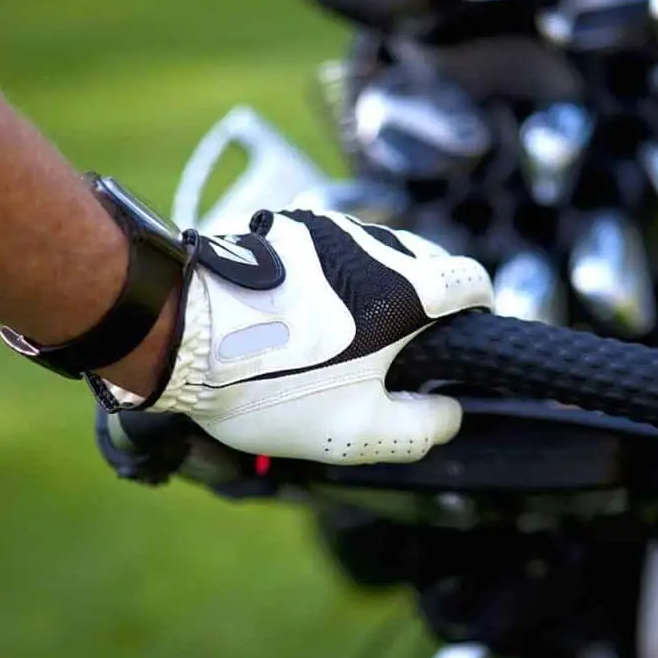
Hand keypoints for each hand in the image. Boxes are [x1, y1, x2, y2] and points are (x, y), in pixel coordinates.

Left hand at [109, 209, 492, 463]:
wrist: (177, 337)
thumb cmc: (271, 385)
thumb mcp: (356, 432)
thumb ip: (420, 427)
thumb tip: (450, 411)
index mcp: (404, 290)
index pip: (472, 279)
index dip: (479, 307)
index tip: (466, 333)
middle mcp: (370, 243)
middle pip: (425, 258)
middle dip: (426, 298)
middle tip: (399, 346)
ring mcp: (323, 226)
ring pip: (374, 248)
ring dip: (375, 282)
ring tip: (343, 330)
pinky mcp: (281, 225)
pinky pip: (327, 246)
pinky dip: (331, 273)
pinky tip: (301, 311)